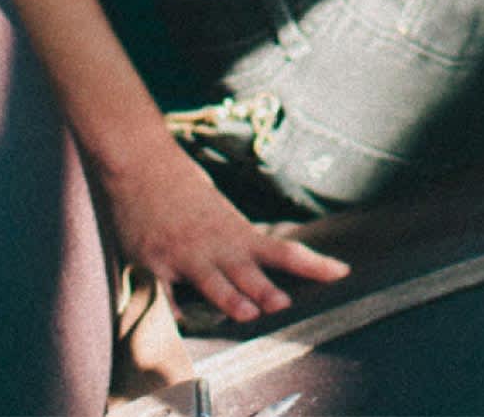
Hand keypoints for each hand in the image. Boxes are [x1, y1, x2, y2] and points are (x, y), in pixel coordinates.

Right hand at [104, 135, 348, 323]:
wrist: (142, 162)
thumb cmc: (183, 186)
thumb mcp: (217, 211)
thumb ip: (234, 241)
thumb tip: (258, 264)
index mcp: (236, 230)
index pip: (283, 250)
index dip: (312, 264)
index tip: (340, 273)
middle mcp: (215, 243)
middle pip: (248, 271)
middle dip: (267, 289)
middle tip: (286, 304)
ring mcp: (185, 254)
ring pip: (212, 281)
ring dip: (230, 298)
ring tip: (248, 313)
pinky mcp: (155, 262)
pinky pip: (166, 291)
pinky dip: (174, 307)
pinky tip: (183, 321)